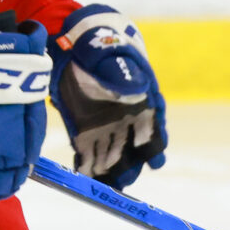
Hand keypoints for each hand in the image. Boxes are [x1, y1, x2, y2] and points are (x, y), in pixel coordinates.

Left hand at [52, 5, 167, 187]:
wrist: (73, 44)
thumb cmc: (99, 46)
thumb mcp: (110, 54)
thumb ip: (121, 71)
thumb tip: (134, 89)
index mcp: (142, 102)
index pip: (154, 130)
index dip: (155, 147)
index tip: (155, 161)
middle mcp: (126, 120)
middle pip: (134, 151)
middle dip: (131, 167)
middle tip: (125, 179)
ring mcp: (105, 128)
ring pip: (111, 157)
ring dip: (109, 172)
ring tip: (105, 186)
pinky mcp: (83, 132)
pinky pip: (87, 154)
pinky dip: (85, 166)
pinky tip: (83, 176)